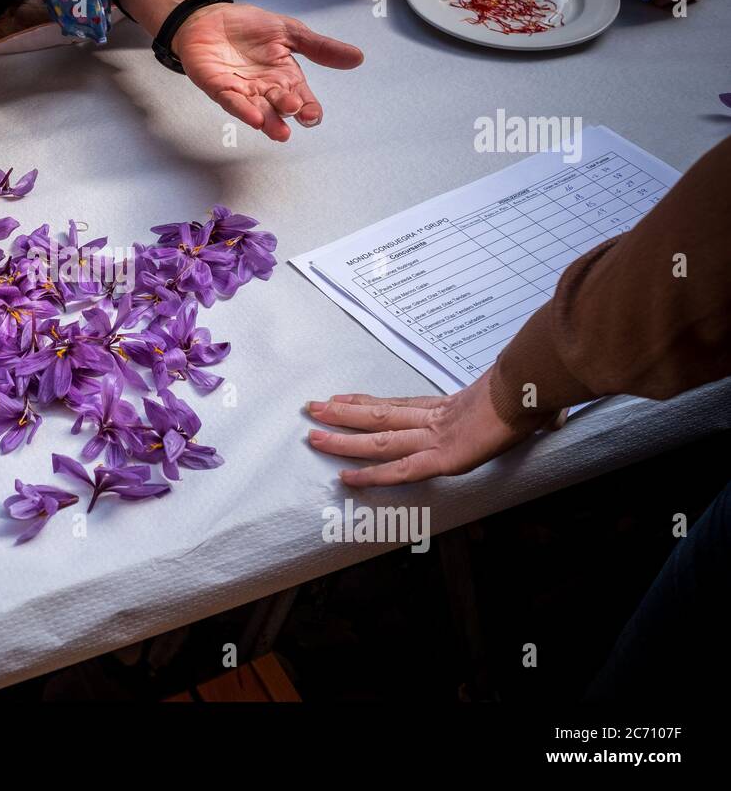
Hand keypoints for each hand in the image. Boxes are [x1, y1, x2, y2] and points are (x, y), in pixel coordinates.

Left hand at [173, 3, 362, 140]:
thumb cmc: (249, 28)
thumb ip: (320, 47)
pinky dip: (243, 110)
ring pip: (258, 111)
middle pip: (281, 107)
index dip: (308, 108)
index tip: (313, 114)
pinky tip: (253, 118)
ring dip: (268, 122)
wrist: (212, 17)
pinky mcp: (219, 88)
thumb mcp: (291, 32)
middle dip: (289, 113)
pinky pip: (232, 102)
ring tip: (279, 131)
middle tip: (298, 113)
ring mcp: (242, 91)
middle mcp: (265, 89)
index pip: (303, 98)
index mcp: (285, 77)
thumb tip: (358, 57)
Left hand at [304, 370, 563, 486]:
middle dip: (342, 414)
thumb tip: (553, 417)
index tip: (342, 398)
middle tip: (310, 409)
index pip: (398, 405)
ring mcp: (435, 438)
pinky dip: (372, 476)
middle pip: (378, 416)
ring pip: (378, 440)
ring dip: (343, 438)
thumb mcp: (529, 404)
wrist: (537, 385)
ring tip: (312, 433)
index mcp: (450, 406)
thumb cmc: (537, 392)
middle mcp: (435, 419)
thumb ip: (532, 414)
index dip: (368, 403)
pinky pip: (399, 470)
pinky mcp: (442, 458)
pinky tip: (347, 479)